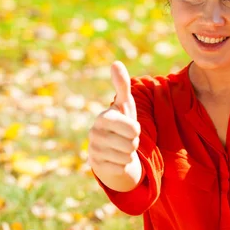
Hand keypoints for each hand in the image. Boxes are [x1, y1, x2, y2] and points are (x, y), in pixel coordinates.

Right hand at [88, 61, 140, 178]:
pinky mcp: (96, 166)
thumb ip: (122, 85)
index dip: (135, 129)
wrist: (111, 148)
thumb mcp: (125, 104)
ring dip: (129, 153)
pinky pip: (121, 167)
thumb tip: (116, 63)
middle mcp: (95, 134)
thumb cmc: (121, 122)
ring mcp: (94, 150)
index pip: (132, 129)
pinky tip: (115, 159)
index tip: (130, 127)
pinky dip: (123, 164)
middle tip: (126, 138)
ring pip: (127, 156)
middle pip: (131, 143)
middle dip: (134, 142)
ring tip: (121, 147)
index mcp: (103, 118)